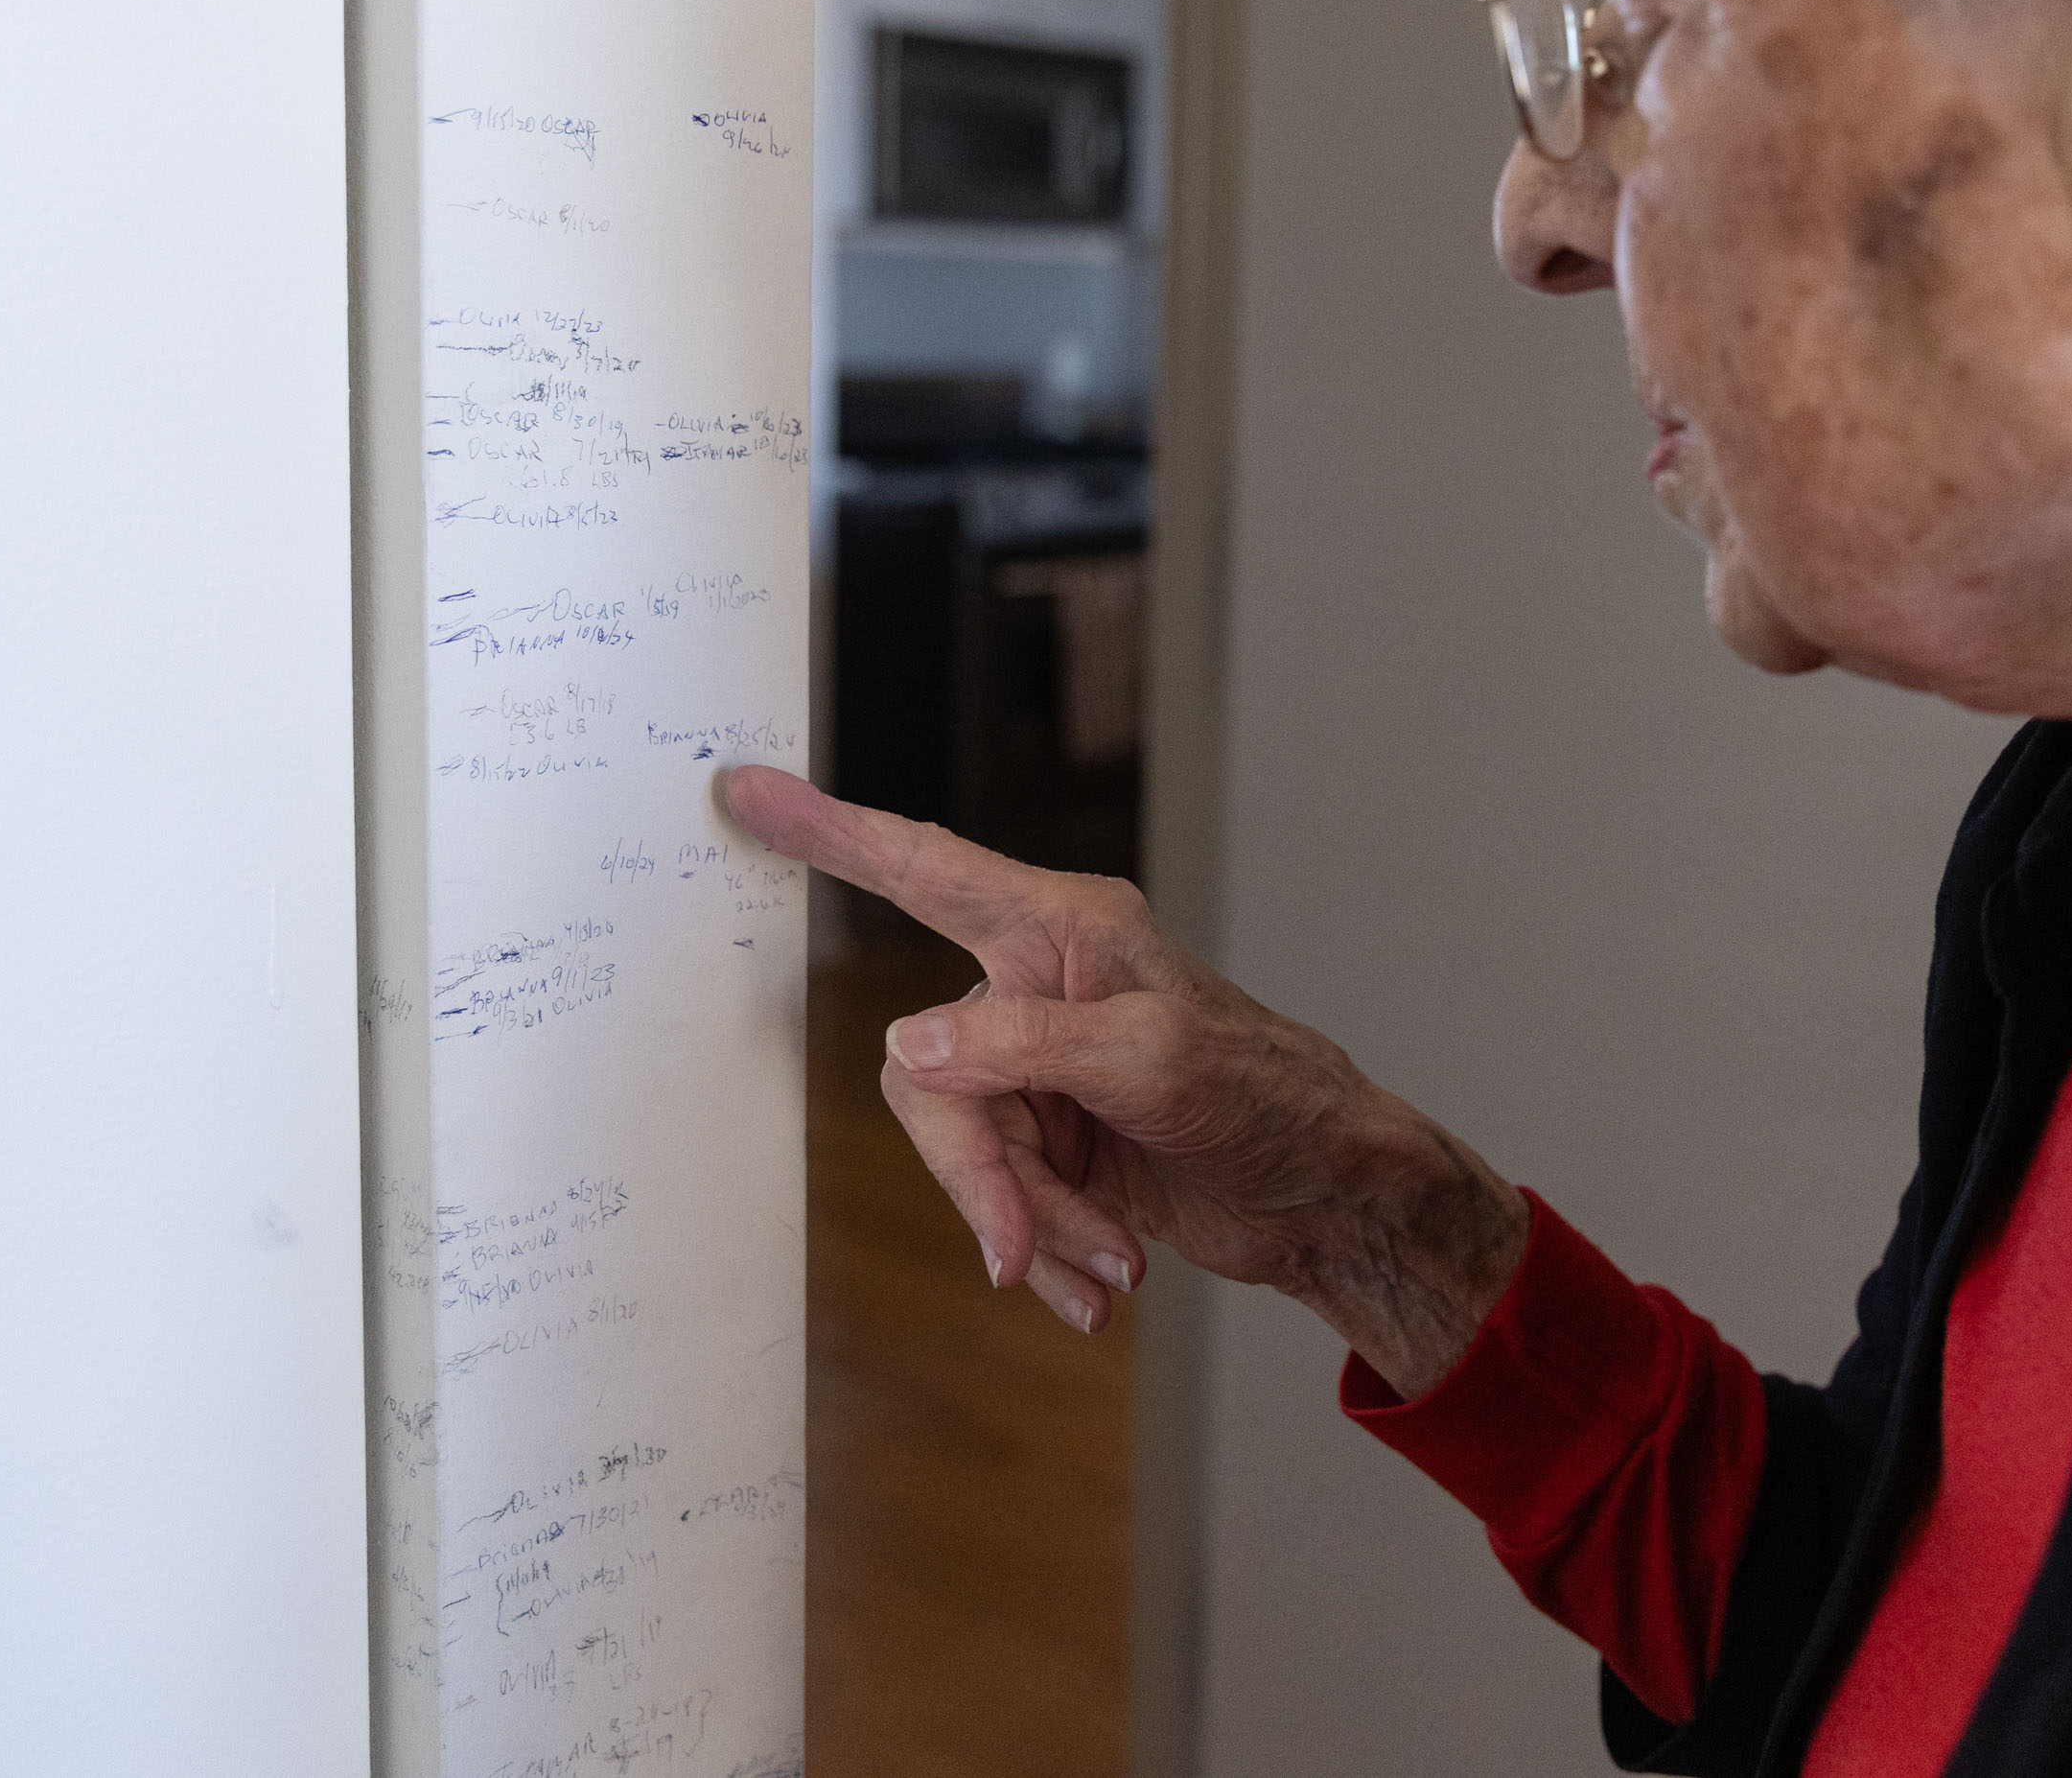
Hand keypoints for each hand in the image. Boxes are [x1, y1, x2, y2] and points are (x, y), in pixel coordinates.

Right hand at [720, 765, 1529, 1393]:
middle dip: (980, 1177)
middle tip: (1026, 1251)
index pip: (921, 867)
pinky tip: (1101, 1286)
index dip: (831, 831)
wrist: (1325, 1195)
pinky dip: (1049, 1251)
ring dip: (1033, 1226)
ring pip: (965, 1153)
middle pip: (930, 1080)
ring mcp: (1040, 1071)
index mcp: (1059, 930)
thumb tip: (911, 1047)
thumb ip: (1024, 1047)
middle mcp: (1036, 989)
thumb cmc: (1266, 1096)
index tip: (746, 786)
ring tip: (1110, 1270)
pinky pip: (1001, 1200)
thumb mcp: (1150, 1061)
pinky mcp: (1053, 1142)